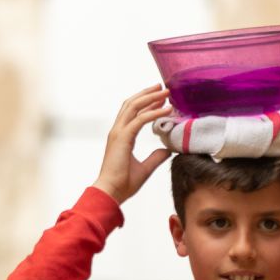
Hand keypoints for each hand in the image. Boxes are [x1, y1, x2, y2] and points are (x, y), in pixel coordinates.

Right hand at [93, 86, 171, 204]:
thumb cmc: (123, 183)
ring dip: (151, 97)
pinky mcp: (123, 138)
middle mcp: (118, 131)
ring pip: (134, 106)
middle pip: (132, 104)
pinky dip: (154, 112)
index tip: (160, 97)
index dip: (146, 103)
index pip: (133, 112)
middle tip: (162, 87)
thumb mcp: (145, 168)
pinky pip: (141, 119)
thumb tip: (167, 150)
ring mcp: (118, 133)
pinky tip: (167, 110)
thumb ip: (155, 158)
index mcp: (121, 136)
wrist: (111, 192)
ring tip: (165, 92)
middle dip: (148, 94)